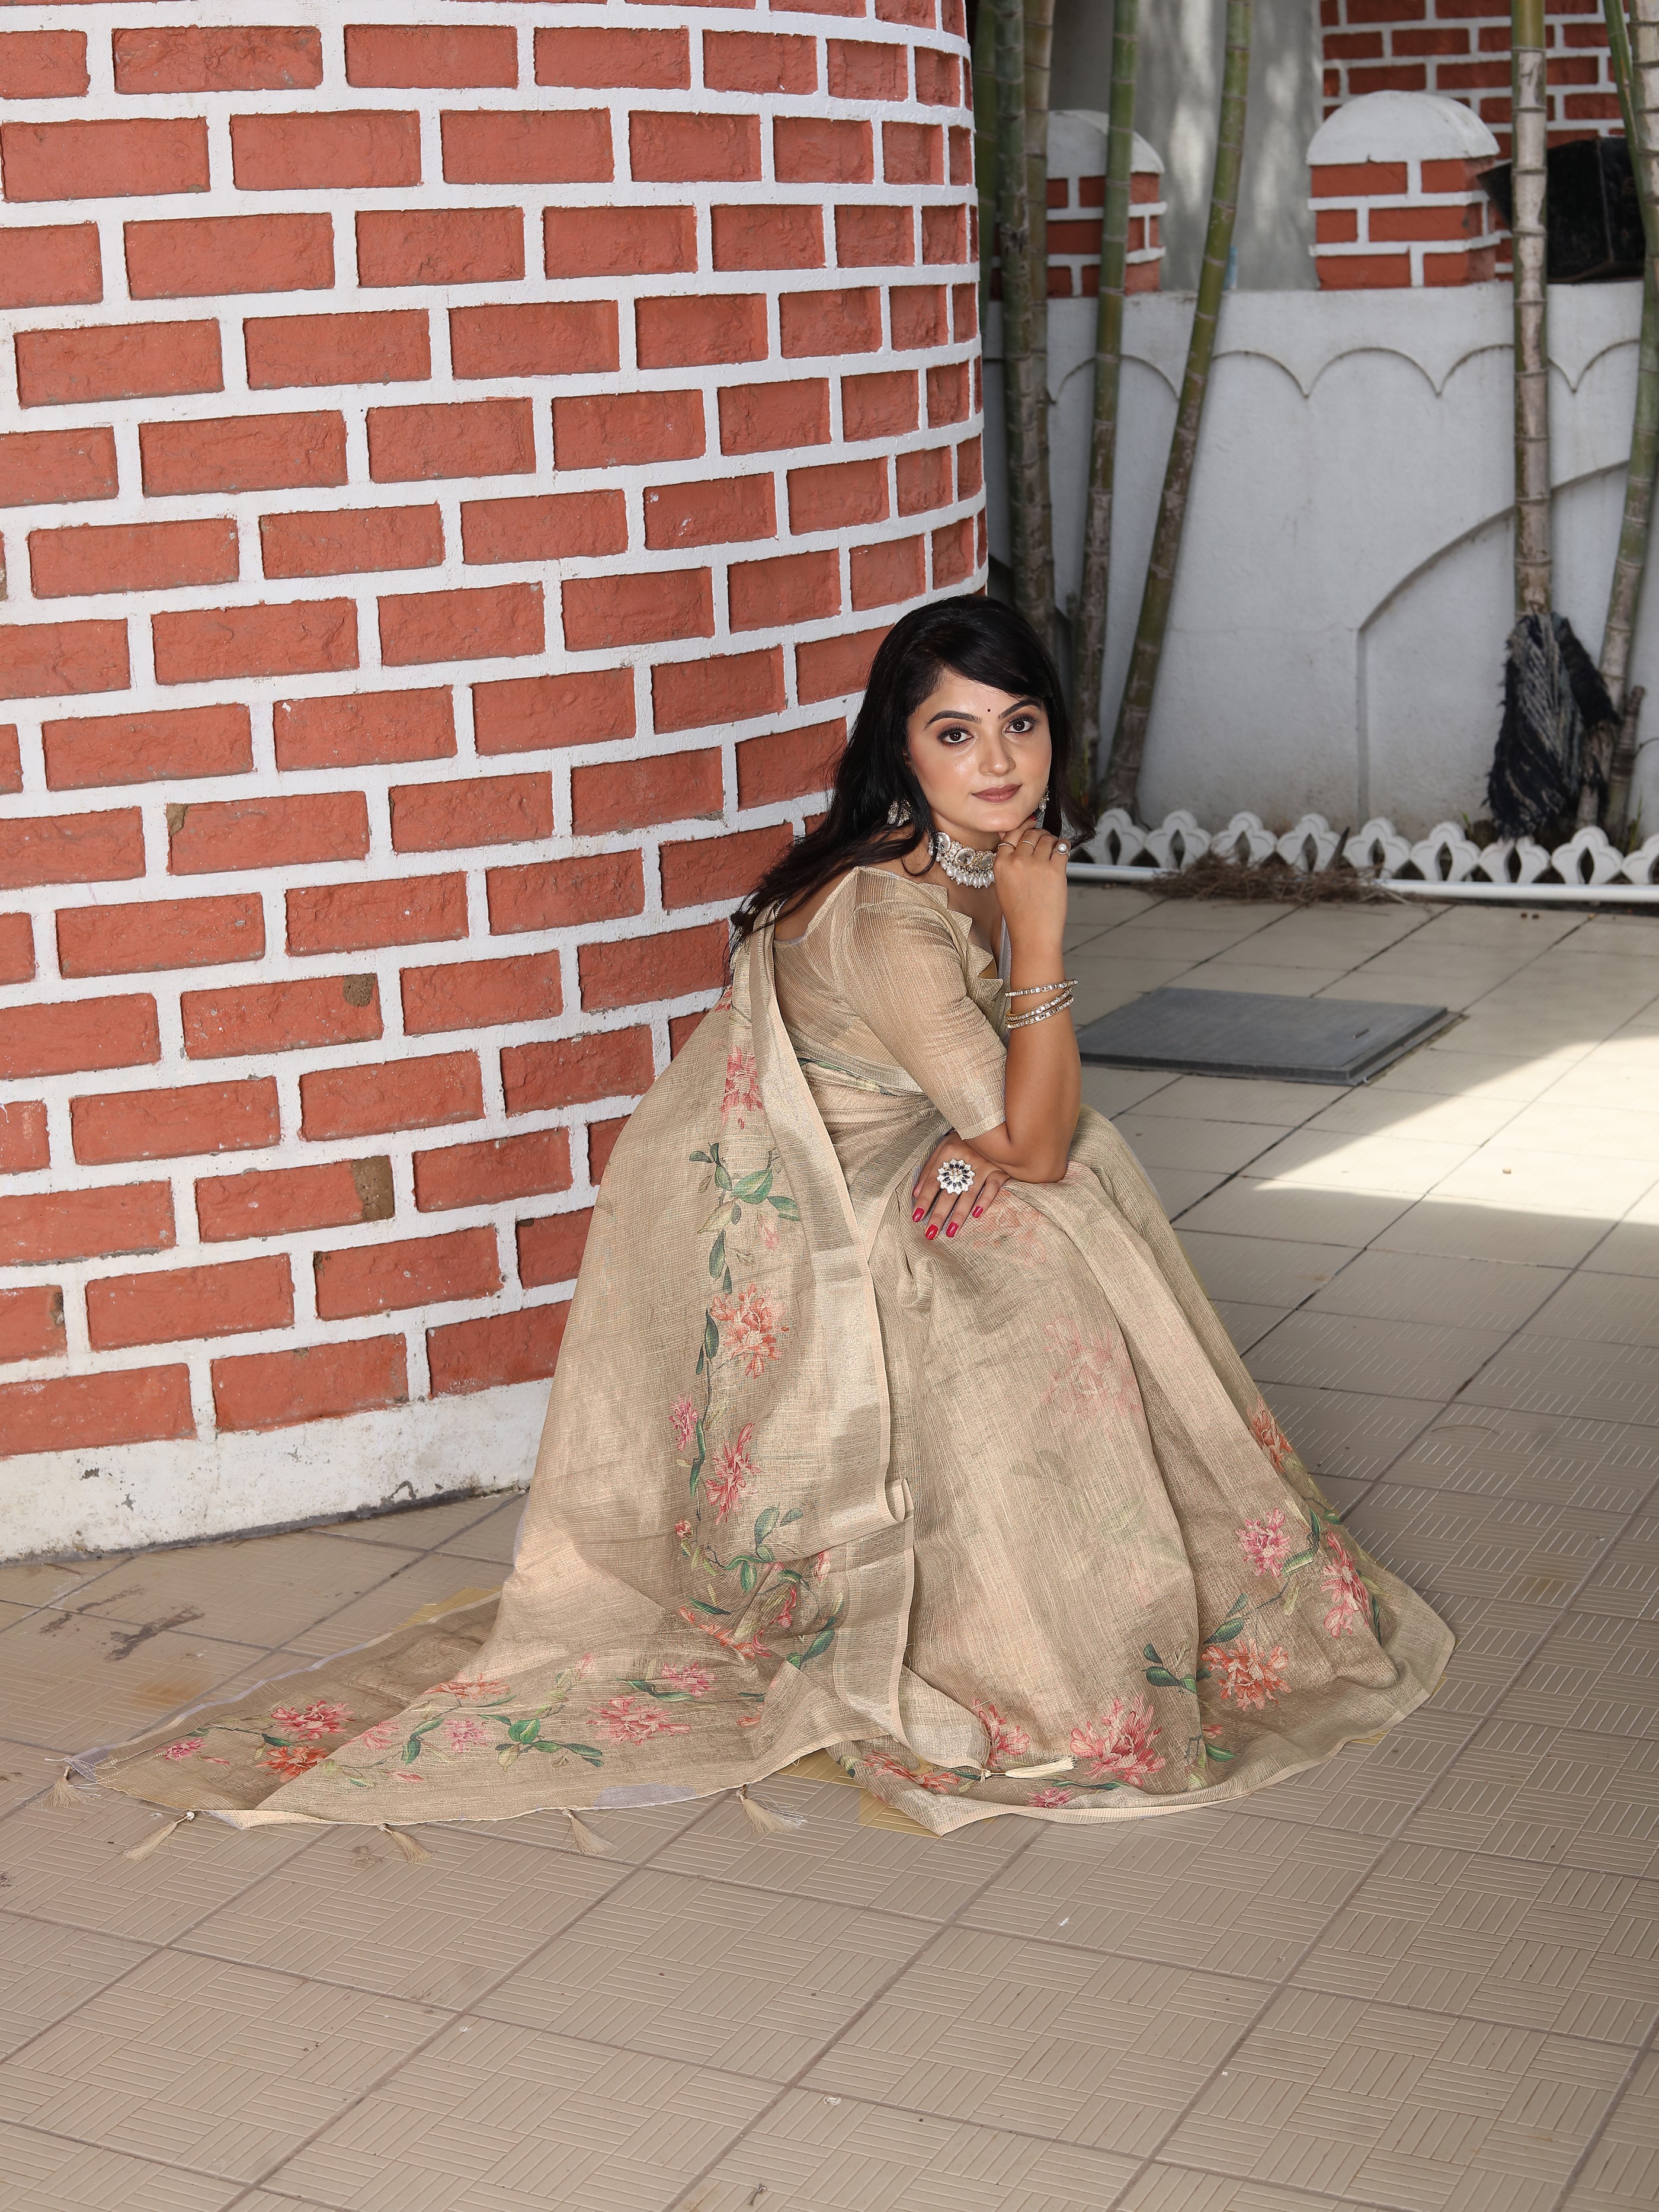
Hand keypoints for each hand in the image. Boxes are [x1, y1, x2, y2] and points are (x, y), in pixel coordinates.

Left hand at [910, 1133, 1010, 1241]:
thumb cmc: (965, 1139)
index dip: (924, 1199)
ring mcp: (983, 1164)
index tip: (916, 1217)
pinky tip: (976, 1214)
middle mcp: (965, 1159)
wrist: (994, 1123)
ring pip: (969, 1193)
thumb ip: (929, 1169)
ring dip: (959, 1214)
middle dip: (939, 1214)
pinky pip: (993, 1187)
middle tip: (931, 1233)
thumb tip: (915, 1193)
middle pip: (949, 1191)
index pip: (933, 1180)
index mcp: (948, 1152)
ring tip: (950, 1231)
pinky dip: (985, 1200)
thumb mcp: (944, 1147)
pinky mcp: (1000, 1169)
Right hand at [993, 814, 1068, 951]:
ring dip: (1052, 841)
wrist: (1033, 933)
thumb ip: (1008, 861)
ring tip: (1053, 849)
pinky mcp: (1055, 870)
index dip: (1022, 828)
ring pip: (1047, 838)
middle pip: (1030, 833)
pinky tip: (1062, 851)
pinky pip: (1062, 847)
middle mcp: (1017, 861)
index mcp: (1000, 864)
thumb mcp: (1003, 885)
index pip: (1012, 834)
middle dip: (1039, 834)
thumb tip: (1020, 838)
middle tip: (1044, 841)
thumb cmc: (1019, 913)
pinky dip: (1064, 846)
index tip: (1029, 825)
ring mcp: (1037, 865)